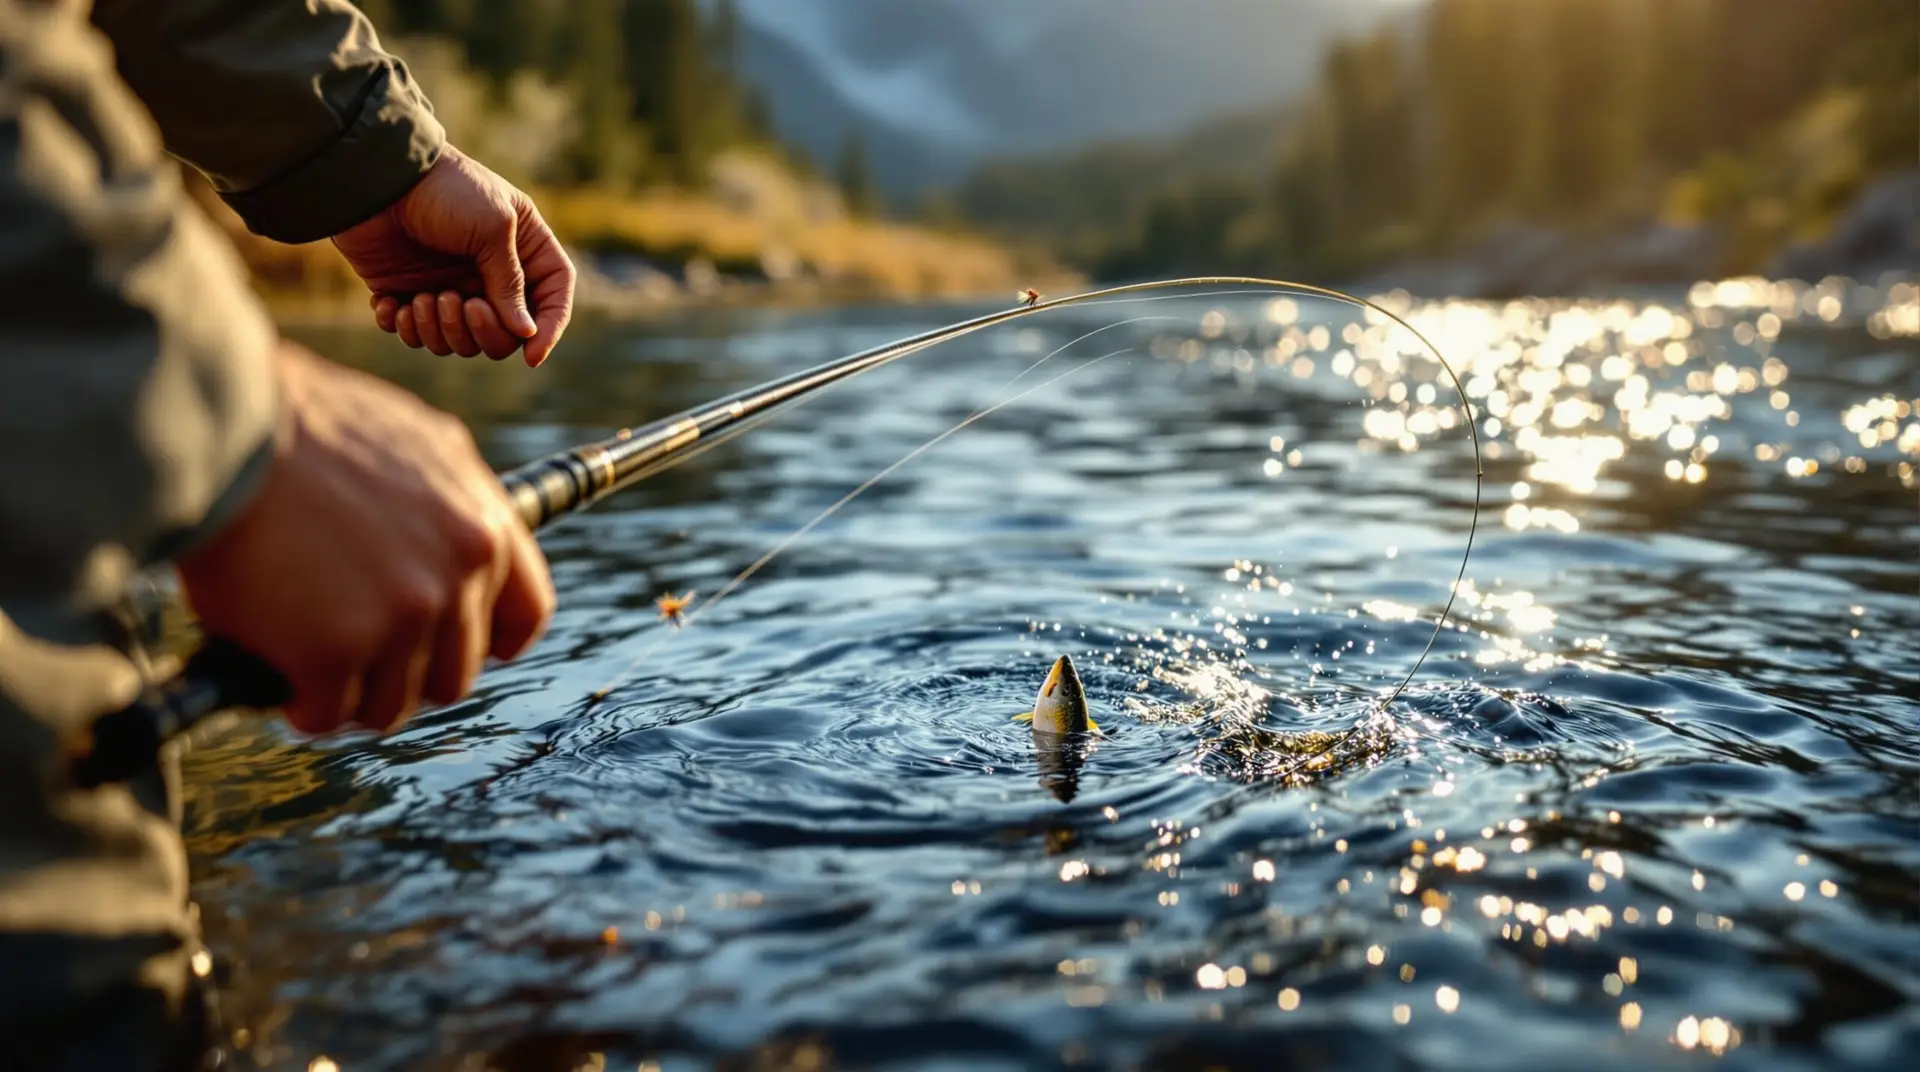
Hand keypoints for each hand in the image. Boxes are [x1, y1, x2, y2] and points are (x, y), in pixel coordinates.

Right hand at [175, 341, 555, 734]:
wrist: (227, 423)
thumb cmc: (302, 424)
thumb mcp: (414, 443)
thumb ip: (445, 502)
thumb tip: (446, 544)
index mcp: (486, 524)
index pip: (526, 613)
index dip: (490, 642)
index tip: (456, 651)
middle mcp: (459, 574)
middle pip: (456, 672)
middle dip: (407, 673)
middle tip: (357, 657)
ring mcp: (403, 616)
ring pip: (393, 704)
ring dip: (353, 696)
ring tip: (309, 664)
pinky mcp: (336, 652)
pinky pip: (328, 712)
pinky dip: (302, 706)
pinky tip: (280, 681)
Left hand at [332, 145, 575, 367]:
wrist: (377, 179)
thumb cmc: (446, 190)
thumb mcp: (493, 228)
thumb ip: (511, 282)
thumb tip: (524, 333)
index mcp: (523, 249)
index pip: (553, 298)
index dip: (549, 329)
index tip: (531, 355)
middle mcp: (489, 274)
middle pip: (505, 334)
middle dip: (482, 330)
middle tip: (460, 303)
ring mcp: (449, 285)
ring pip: (460, 342)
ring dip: (440, 328)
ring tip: (422, 298)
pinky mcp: (408, 293)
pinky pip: (415, 335)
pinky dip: (405, 328)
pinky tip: (392, 303)